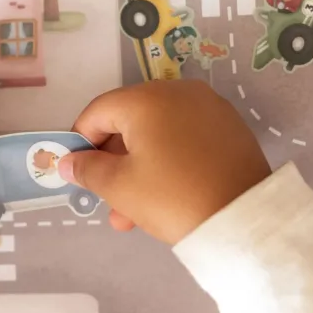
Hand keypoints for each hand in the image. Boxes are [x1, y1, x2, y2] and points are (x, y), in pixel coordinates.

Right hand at [57, 81, 269, 245]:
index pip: (99, 111)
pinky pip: (186, 139)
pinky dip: (169, 162)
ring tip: (131, 215)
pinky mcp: (230, 128)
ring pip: (159, 134)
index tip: (77, 171)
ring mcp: (208, 108)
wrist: (245, 220)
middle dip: (113, 162)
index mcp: (147, 98)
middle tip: (107, 201)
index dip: (81, 140)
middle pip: (130, 122)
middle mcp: (178, 92)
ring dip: (139, 169)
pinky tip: (164, 197)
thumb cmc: (172, 197)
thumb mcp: (121, 187)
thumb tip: (67, 161)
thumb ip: (88, 169)